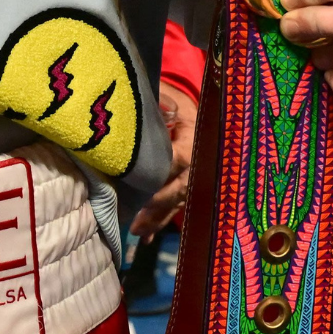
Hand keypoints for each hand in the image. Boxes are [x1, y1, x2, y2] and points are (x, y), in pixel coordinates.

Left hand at [130, 83, 196, 238]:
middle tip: (136, 221)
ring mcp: (191, 178)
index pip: (179, 159)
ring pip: (175, 202)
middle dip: (157, 206)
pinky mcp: (182, 187)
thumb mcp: (168, 93)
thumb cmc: (173, 99)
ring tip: (138, 233)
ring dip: (156, 219)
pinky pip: (172, 207)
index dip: (163, 172)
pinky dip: (158, 222)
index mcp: (194, 140)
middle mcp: (196, 163)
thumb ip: (163, 100)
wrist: (190, 107)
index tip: (141, 183)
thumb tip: (163, 107)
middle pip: (178, 188)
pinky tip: (146, 239)